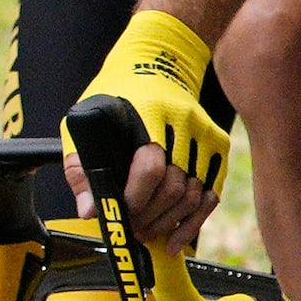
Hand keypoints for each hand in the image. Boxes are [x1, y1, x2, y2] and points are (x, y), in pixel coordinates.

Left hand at [73, 7, 231, 250]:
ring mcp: (205, 134)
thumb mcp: (85, 120)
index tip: (122, 216)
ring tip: (149, 234)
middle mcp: (182, 124)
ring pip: (195, 194)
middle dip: (152, 217)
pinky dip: (195, 220)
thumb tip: (90, 212)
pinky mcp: (218, 145)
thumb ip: (82, 167)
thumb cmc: (115, 94)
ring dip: (170, 222)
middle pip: (175, 186)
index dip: (137, 199)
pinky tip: (177, 238)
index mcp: (148, 114)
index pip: (150, 166)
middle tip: (134, 231)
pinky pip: (211, 192)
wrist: (160, 62)